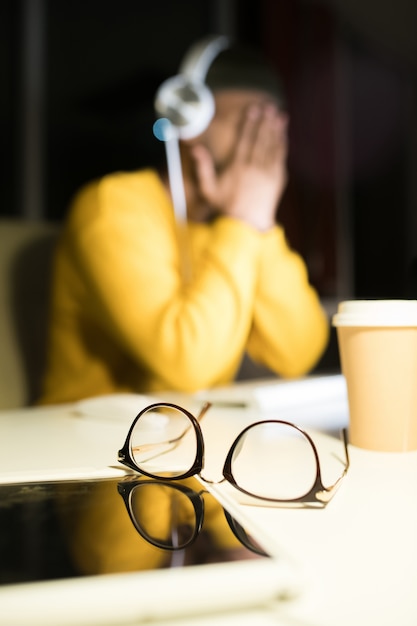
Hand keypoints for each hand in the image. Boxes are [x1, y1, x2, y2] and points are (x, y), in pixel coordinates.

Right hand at [190, 104, 287, 230]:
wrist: (247, 225)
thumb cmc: (225, 207)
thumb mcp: (208, 190)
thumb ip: (202, 168)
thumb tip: (195, 148)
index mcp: (238, 168)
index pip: (245, 140)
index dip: (249, 123)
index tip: (252, 109)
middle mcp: (255, 169)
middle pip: (261, 139)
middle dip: (264, 121)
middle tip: (267, 106)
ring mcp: (268, 174)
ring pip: (273, 146)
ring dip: (276, 129)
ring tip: (278, 115)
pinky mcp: (278, 180)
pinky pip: (280, 157)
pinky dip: (282, 143)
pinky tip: (283, 133)